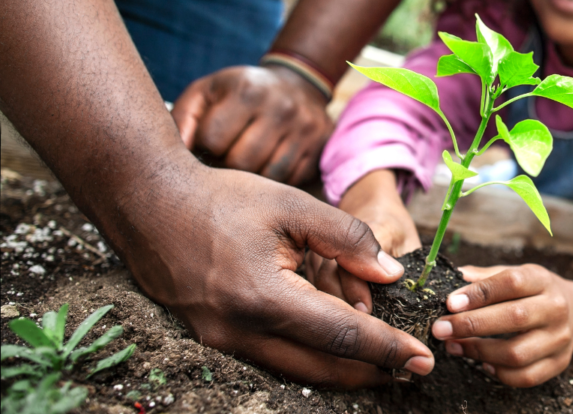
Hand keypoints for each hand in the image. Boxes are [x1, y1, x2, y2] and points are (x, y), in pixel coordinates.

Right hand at [120, 163, 433, 386]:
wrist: (148, 203)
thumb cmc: (221, 199)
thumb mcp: (292, 205)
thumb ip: (346, 239)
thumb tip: (391, 275)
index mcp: (263, 297)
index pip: (341, 335)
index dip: (387, 347)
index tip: (423, 356)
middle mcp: (240, 332)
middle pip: (322, 368)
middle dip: (372, 372)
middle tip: (413, 369)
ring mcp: (221, 342)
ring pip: (297, 372)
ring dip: (343, 373)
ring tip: (384, 365)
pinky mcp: (212, 341)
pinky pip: (272, 361)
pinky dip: (310, 361)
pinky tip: (336, 351)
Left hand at [171, 65, 333, 185]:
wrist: (298, 85)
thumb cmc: (241, 93)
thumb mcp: (207, 92)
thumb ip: (182, 118)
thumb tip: (175, 155)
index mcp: (248, 90)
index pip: (213, 139)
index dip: (204, 147)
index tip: (208, 144)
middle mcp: (281, 108)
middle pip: (241, 162)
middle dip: (227, 165)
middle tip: (225, 158)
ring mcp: (305, 129)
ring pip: (268, 177)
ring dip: (252, 178)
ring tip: (246, 163)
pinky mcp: (320, 149)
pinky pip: (291, 181)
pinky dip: (275, 180)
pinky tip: (268, 164)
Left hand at [430, 264, 572, 386]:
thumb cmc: (534, 292)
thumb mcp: (516, 274)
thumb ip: (486, 277)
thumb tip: (454, 277)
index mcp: (542, 280)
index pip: (511, 283)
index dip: (479, 293)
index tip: (450, 303)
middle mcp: (555, 308)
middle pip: (514, 318)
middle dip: (472, 325)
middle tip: (441, 328)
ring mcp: (559, 339)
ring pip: (517, 353)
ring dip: (479, 352)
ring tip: (454, 346)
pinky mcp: (558, 363)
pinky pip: (525, 376)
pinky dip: (498, 372)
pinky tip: (481, 362)